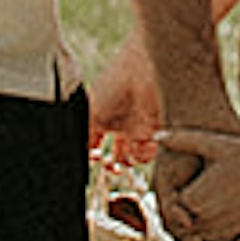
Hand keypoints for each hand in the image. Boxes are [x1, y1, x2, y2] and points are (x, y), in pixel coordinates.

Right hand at [84, 37, 161, 161]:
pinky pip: (152, 151)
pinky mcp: (156, 129)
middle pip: (119, 154)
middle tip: (112, 169)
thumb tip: (83, 155)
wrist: (142, 71)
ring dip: (130, 162)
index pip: (98, 142)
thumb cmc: (113, 84)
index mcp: (104, 116)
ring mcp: (139, 126)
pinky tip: (138, 150)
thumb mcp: (92, 111)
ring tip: (125, 159)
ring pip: (135, 156)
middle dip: (114, 166)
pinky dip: (144, 156)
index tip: (94, 157)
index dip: (95, 155)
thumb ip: (86, 135)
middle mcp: (122, 123)